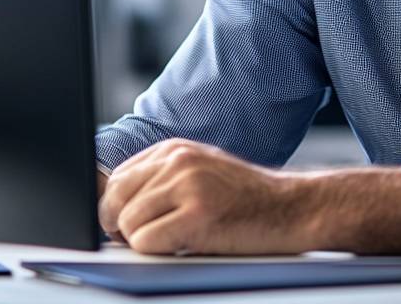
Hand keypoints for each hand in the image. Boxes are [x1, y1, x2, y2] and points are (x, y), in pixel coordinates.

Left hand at [98, 139, 309, 254]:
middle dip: (119, 226)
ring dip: (142, 241)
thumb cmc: (244, 197)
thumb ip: (161, 179)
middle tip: (144, 237)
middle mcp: (179, 160)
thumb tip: (112, 204)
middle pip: (115, 198)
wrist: (289, 207)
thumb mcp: (199, 172)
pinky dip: (156, 252)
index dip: (116, 207)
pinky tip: (184, 244)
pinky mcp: (198, 215)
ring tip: (173, 238)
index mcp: (176, 148)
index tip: (127, 224)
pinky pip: (145, 243)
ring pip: (127, 223)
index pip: (118, 177)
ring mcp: (189, 185)